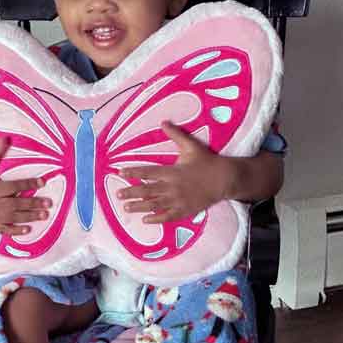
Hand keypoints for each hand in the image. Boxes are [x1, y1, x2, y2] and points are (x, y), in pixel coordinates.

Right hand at [0, 137, 51, 234]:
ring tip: (44, 216)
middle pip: (15, 204)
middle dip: (33, 204)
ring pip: (12, 218)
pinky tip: (27, 230)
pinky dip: (15, 231)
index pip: (13, 186)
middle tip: (48, 203)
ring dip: (29, 217)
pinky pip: (3, 229)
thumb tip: (5, 138)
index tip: (42, 182)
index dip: (28, 183)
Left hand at [117, 121, 235, 222]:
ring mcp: (178, 200)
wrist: (224, 179)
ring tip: (126, 208)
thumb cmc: (207, 162)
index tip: (119, 173)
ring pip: (155, 205)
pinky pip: (168, 216)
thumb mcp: (191, 146)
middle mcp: (172, 187)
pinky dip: (156, 219)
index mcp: (172, 171)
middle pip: (147, 190)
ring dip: (139, 207)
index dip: (133, 172)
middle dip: (131, 193)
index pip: (148, 172)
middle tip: (118, 195)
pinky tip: (146, 220)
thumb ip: (176, 135)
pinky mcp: (185, 210)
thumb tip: (163, 122)